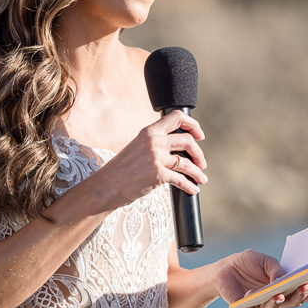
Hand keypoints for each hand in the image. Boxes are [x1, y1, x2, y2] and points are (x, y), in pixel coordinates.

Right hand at [92, 111, 206, 208]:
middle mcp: (154, 141)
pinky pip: (181, 180)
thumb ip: (154, 144)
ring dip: (198, 172)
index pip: (176, 117)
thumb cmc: (121, 170)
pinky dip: (190, 186)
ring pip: (187, 162)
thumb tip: (175, 149)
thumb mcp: (137, 148)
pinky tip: (193, 190)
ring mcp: (156, 157)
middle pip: (188, 141)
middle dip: (199, 153)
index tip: (199, 135)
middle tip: (201, 163)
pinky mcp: (157, 174)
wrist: (105, 186)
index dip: (193, 125)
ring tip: (202, 179)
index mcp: (148, 132)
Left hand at [215, 249, 307, 307]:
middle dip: (300, 296)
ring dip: (276, 302)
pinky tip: (252, 294)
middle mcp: (276, 301)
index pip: (303, 294)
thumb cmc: (248, 263)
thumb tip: (284, 279)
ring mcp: (260, 307)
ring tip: (279, 294)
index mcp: (285, 288)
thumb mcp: (264, 260)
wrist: (225, 268)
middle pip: (292, 303)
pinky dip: (251, 304)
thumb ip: (275, 269)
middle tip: (305, 286)